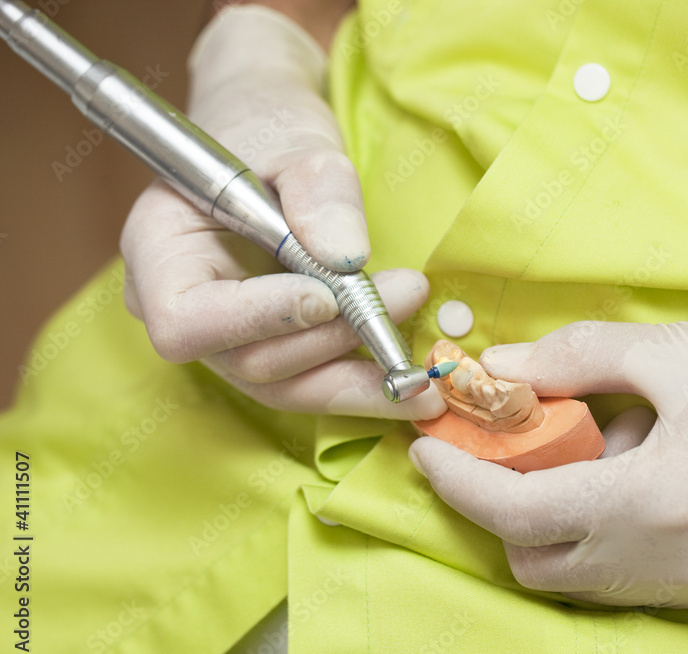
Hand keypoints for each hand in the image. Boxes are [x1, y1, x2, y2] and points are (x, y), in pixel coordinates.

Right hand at [120, 6, 443, 418]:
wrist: (272, 137)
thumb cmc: (268, 128)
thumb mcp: (295, 139)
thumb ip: (318, 190)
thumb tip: (347, 257)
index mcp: (159, 251)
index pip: (186, 318)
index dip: (256, 319)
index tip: (328, 297)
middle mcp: (182, 309)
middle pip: (247, 360)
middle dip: (333, 339)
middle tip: (407, 295)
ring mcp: (227, 337)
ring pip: (286, 385)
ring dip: (358, 375)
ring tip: (423, 363)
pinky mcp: (273, 347)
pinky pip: (313, 381)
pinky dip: (363, 384)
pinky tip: (414, 386)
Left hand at [409, 298, 687, 607]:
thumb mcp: (681, 349)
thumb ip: (578, 359)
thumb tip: (507, 365)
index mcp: (655, 503)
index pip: (517, 512)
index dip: (459, 480)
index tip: (428, 448)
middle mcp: (672, 566)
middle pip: (539, 564)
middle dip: (500, 509)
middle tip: (502, 445)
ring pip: (585, 578)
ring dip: (555, 521)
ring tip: (579, 446)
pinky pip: (634, 576)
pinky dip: (605, 533)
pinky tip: (633, 470)